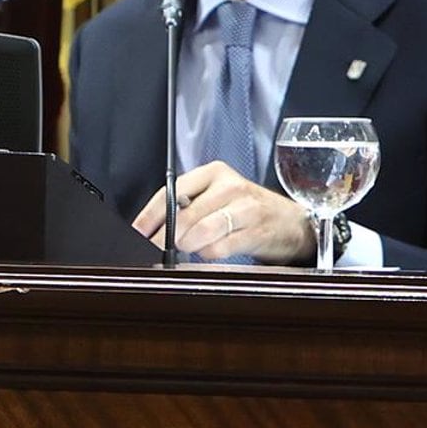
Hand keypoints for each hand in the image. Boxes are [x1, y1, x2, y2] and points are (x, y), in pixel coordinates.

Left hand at [132, 161, 315, 264]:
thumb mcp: (218, 197)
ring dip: (189, 246)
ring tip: (190, 248)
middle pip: (185, 216)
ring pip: (202, 232)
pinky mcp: (256, 231)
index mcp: (214, 173)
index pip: (172, 193)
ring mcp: (246, 208)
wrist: (290, 222)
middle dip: (166, 238)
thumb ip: (188, 207)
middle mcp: (230, 186)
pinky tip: (212, 250)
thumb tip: (151, 229)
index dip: (149, 216)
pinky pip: (220, 248)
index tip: (137, 233)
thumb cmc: (246, 210)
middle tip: (158, 249)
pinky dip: (209, 254)